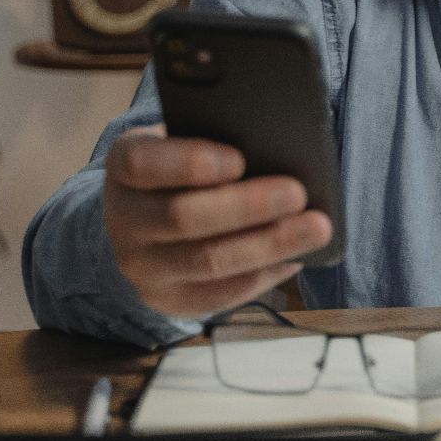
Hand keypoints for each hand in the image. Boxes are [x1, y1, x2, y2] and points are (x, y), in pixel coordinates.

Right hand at [102, 124, 332, 318]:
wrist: (145, 223)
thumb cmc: (180, 172)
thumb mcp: (183, 145)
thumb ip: (217, 140)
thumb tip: (277, 146)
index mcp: (125, 167)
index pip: (142, 163)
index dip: (189, 162)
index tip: (238, 160)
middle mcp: (124, 219)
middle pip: (182, 217)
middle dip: (246, 206)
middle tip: (297, 193)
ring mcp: (142, 266)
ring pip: (207, 260)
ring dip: (268, 245)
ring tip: (315, 229)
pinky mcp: (169, 300)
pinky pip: (220, 293)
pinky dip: (264, 274)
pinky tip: (296, 257)